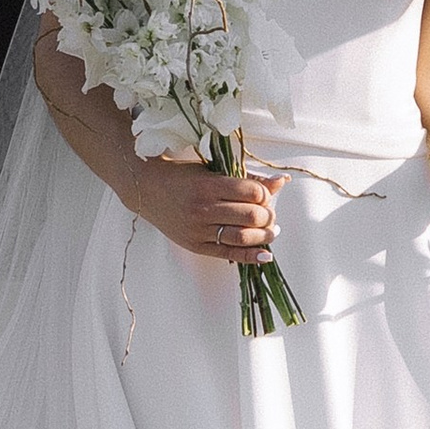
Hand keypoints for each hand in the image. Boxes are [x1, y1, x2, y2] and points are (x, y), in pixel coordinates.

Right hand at [135, 155, 286, 264]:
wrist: (147, 190)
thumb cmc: (182, 177)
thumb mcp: (213, 171)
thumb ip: (247, 178)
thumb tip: (282, 181)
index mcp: (209, 185)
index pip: (252, 192)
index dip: (265, 194)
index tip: (264, 195)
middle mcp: (204, 208)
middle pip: (251, 216)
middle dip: (268, 216)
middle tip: (269, 215)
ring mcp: (198, 229)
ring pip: (242, 236)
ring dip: (264, 236)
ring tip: (271, 231)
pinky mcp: (195, 246)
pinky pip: (228, 253)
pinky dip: (251, 256)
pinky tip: (265, 254)